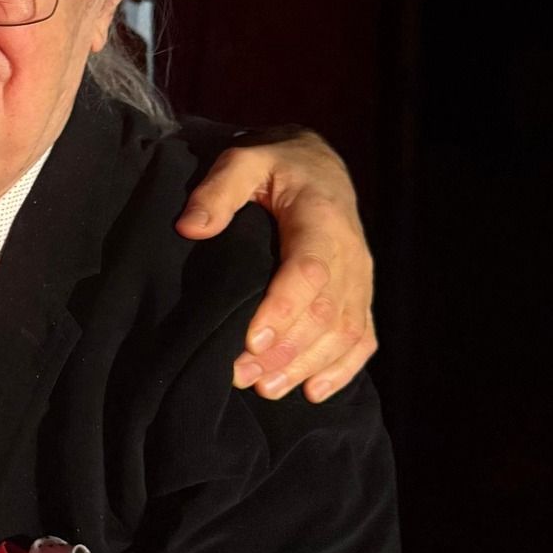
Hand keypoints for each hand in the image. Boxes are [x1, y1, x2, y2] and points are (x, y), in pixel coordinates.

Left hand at [176, 127, 376, 402]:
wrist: (319, 167)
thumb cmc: (275, 165)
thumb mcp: (243, 160)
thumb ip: (217, 190)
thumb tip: (190, 228)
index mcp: (321, 218)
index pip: (308, 270)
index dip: (284, 309)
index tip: (251, 340)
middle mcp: (349, 252)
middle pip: (326, 312)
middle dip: (285, 351)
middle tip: (240, 376)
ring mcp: (360, 278)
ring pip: (344, 332)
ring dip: (306, 366)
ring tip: (265, 389)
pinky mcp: (361, 295)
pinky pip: (362, 338)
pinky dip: (342, 370)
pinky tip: (312, 392)